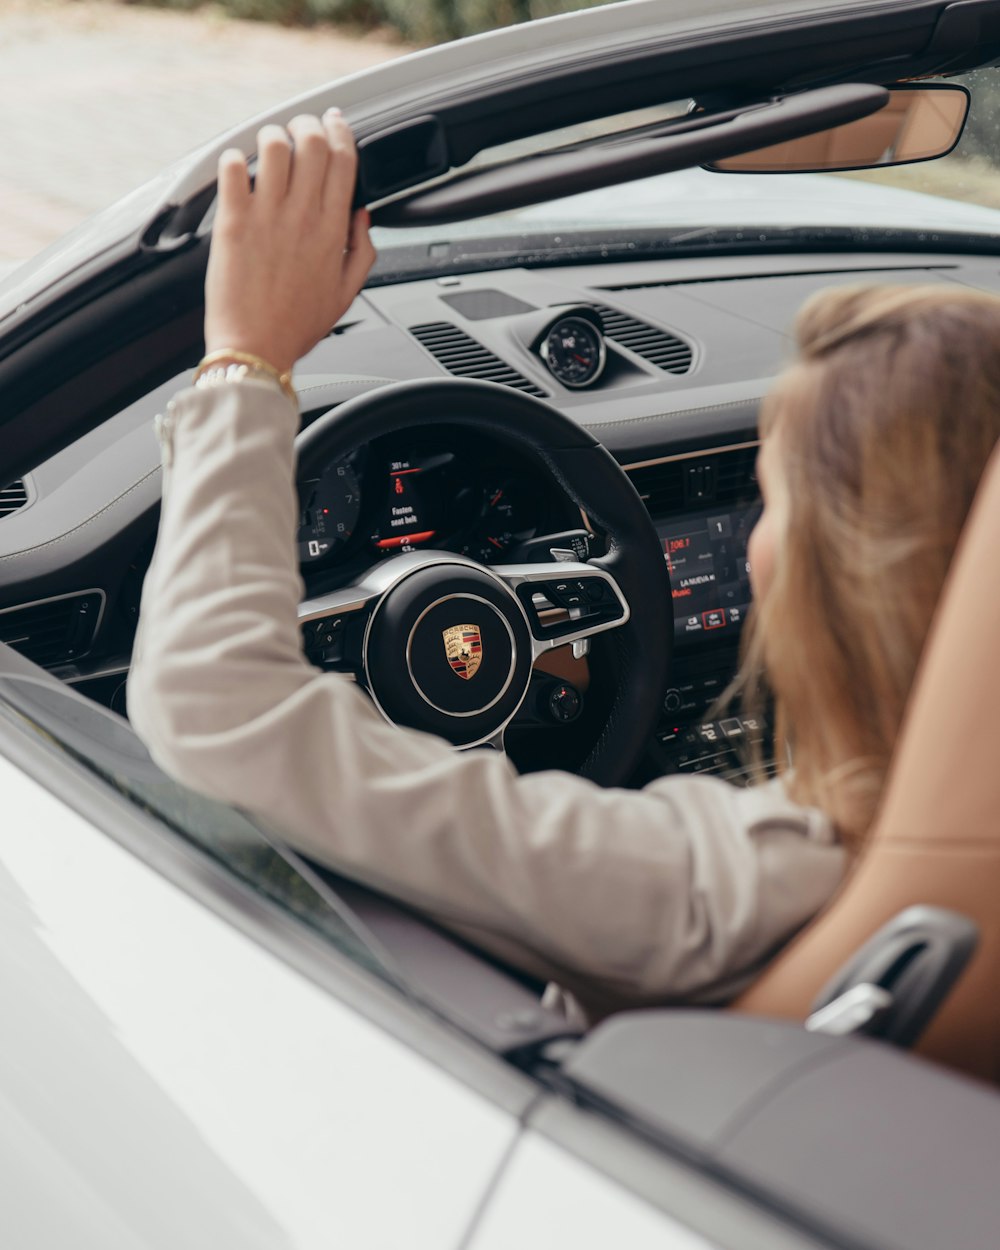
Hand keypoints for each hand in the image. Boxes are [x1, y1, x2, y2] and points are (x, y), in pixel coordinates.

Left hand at [204, 110, 375, 374]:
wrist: (255, 350)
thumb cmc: (295, 327)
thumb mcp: (345, 294)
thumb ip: (362, 251)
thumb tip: (362, 215)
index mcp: (333, 233)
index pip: (344, 162)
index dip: (341, 131)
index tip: (334, 123)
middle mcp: (303, 219)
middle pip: (313, 143)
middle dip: (307, 123)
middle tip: (299, 127)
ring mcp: (267, 218)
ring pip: (274, 145)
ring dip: (271, 135)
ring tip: (266, 145)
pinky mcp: (233, 223)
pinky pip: (232, 168)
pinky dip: (233, 158)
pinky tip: (236, 167)